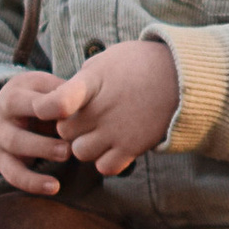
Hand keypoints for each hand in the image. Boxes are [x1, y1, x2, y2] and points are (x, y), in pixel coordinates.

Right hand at [0, 70, 72, 194]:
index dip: (52, 106)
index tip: (72, 113)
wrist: (5, 114)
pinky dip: (33, 183)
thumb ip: (67, 93)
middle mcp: (2, 112)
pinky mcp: (0, 160)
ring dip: (42, 150)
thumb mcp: (48, 89)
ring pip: (15, 144)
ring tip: (67, 154)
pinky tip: (54, 187)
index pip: (32, 98)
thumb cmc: (38, 99)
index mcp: (16, 91)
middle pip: (19, 115)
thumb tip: (96, 101)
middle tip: (70, 144)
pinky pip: (13, 174)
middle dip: (45, 131)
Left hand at [51, 37, 181, 174]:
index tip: (47, 109)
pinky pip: (104, 167)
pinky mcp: (132, 148)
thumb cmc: (138, 64)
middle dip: (70, 125)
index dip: (47, 108)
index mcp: (92, 83)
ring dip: (85, 144)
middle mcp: (102, 110)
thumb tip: (62, 101)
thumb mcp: (104, 60)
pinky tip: (111, 145)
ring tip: (99, 130)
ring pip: (80, 153)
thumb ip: (79, 82)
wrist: (181, 77)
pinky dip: (104, 160)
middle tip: (85, 115)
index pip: (60, 102)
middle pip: (64, 132)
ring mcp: (117, 132)